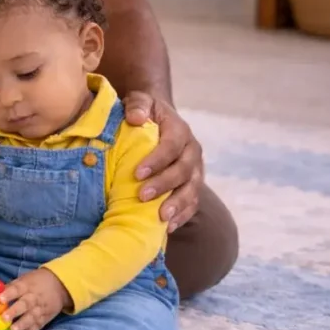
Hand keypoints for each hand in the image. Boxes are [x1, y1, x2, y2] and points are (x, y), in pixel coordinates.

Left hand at [0, 268, 70, 329]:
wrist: (59, 285)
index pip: (17, 288)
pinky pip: (37, 326)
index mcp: (26, 285)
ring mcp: (40, 308)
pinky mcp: (44, 318)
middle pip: (25, 304)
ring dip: (22, 324)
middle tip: (4, 318)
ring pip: (32, 317)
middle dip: (15, 311)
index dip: (9, 293)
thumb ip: (5, 286)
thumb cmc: (34, 283)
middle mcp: (33, 297)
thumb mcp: (22, 280)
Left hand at [123, 91, 203, 232]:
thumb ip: (137, 104)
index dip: (157, 160)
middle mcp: (192, 151)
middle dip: (163, 185)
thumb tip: (135, 118)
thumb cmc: (145, 112)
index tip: (136, 173)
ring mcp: (194, 170)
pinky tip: (168, 228)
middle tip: (141, 196)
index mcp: (180, 130)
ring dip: (177, 205)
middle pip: (183, 171)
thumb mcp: (140, 101)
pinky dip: (182, 216)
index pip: (171, 146)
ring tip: (161, 218)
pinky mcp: (192, 185)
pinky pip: (192, 203)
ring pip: (192, 190)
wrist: (159, 120)